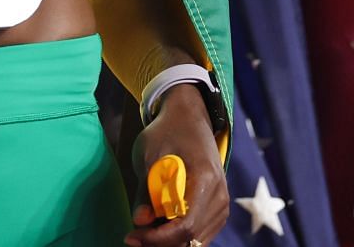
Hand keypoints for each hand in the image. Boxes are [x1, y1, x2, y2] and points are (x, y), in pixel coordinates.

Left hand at [126, 84, 226, 245]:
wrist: (189, 118)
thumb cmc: (167, 133)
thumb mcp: (148, 156)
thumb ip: (145, 191)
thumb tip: (140, 221)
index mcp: (206, 179)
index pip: (186, 225)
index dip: (157, 238)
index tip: (132, 236)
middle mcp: (220, 196)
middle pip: (191, 238)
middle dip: (160, 242)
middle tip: (133, 236)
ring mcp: (222, 204)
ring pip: (196, 240)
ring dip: (169, 241)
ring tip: (143, 230)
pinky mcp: (217, 209)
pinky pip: (199, 233)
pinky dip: (178, 236)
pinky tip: (158, 226)